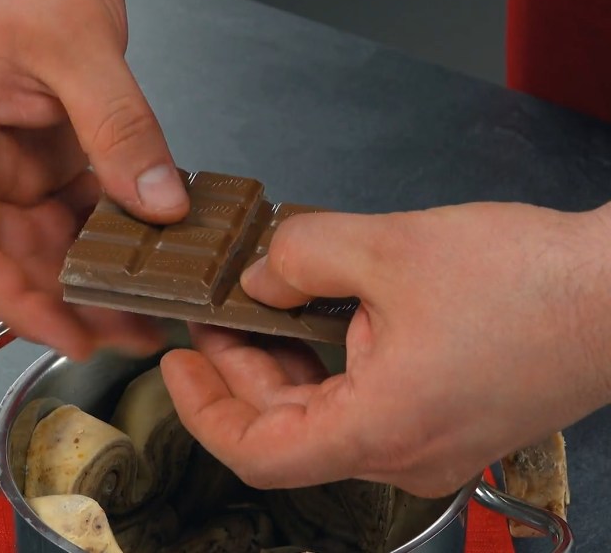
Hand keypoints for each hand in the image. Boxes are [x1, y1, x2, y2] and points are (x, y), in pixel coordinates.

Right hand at [0, 0, 188, 358]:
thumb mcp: (80, 46)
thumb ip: (119, 128)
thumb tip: (156, 200)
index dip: (15, 304)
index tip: (66, 336)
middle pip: (12, 254)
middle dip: (67, 301)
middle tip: (127, 331)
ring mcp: (13, 155)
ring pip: (46, 238)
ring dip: (91, 275)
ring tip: (142, 305)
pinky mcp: (49, 147)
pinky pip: (75, 204)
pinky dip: (106, 232)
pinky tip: (141, 251)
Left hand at [161, 202, 610, 496]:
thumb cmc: (526, 280)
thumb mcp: (390, 248)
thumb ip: (302, 256)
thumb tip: (262, 278)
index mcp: (382, 428)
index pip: (258, 451)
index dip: (203, 410)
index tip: (177, 365)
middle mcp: (403, 454)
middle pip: (287, 427)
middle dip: (241, 366)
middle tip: (217, 312)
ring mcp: (427, 443)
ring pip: (324, 414)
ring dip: (286, 362)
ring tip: (265, 304)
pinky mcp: (445, 421)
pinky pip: (364, 403)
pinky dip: (330, 364)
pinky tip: (322, 316)